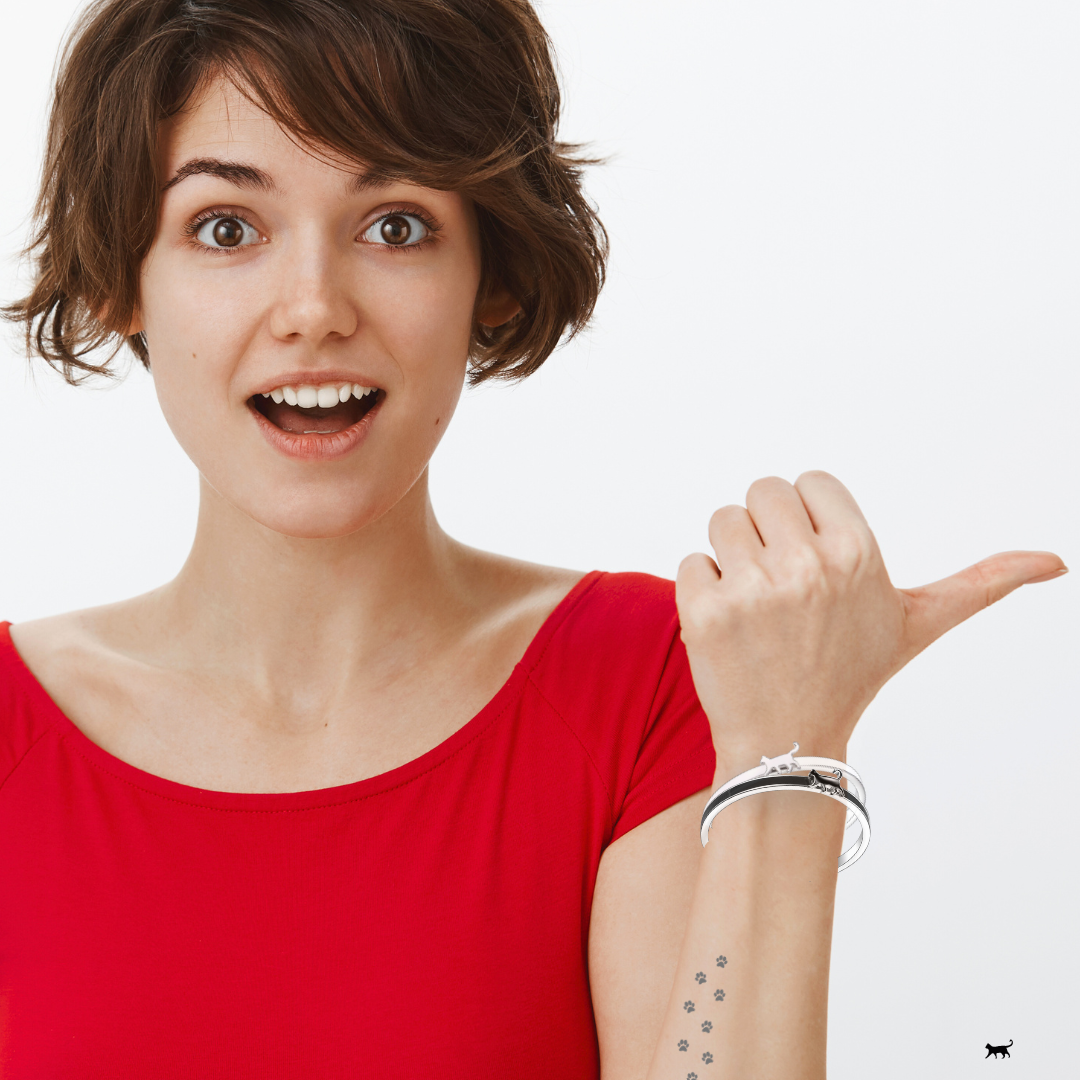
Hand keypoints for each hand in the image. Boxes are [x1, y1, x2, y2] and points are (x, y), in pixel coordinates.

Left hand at [675, 471, 1066, 774]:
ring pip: (722, 521)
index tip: (816, 565)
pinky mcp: (705, 611)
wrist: (788, 742)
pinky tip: (731, 628)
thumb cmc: (853, 673)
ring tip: (758, 607)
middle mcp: (807, 564)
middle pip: (761, 491)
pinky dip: (703, 591)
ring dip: (732, 558)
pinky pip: (691, 561)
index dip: (808, 520)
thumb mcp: (918, 624)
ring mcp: (753, 589)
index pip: (808, 481)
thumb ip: (982, 583)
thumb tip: (1056, 562)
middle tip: (783, 586)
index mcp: (858, 550)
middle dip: (767, 531)